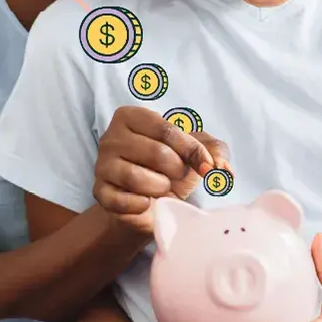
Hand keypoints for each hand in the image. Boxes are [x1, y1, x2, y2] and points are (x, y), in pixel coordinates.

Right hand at [94, 105, 230, 233]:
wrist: (151, 204)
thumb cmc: (170, 169)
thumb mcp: (196, 153)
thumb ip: (215, 151)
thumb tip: (221, 168)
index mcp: (132, 117)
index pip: (167, 130)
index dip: (192, 151)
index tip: (205, 166)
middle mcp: (111, 137)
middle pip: (156, 152)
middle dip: (176, 170)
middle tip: (175, 176)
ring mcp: (102, 165)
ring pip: (137, 177)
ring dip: (160, 187)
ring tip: (162, 188)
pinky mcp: (100, 192)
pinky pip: (120, 200)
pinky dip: (140, 204)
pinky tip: (147, 203)